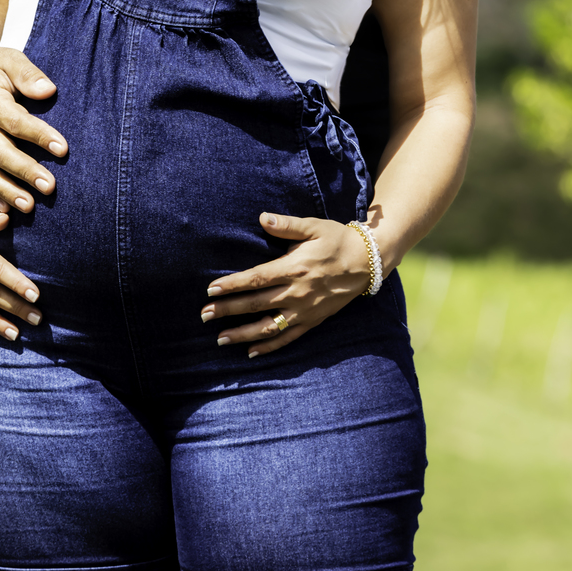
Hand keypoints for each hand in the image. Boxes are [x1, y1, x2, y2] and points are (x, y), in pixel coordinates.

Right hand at [0, 35, 67, 212]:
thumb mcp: (8, 58)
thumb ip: (28, 74)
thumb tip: (48, 90)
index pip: (17, 122)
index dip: (40, 136)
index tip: (63, 149)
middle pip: (1, 153)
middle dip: (25, 172)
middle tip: (50, 187)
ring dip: (6, 191)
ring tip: (29, 207)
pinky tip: (3, 211)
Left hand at [200, 212, 371, 356]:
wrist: (367, 262)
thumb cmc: (336, 240)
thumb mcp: (313, 227)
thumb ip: (286, 225)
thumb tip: (262, 218)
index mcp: (294, 268)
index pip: (256, 279)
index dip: (232, 285)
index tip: (211, 290)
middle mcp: (297, 293)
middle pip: (256, 304)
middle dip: (228, 310)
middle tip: (204, 315)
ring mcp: (304, 311)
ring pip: (268, 327)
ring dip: (243, 334)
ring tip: (220, 338)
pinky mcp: (312, 322)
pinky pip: (287, 338)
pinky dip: (269, 347)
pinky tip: (251, 352)